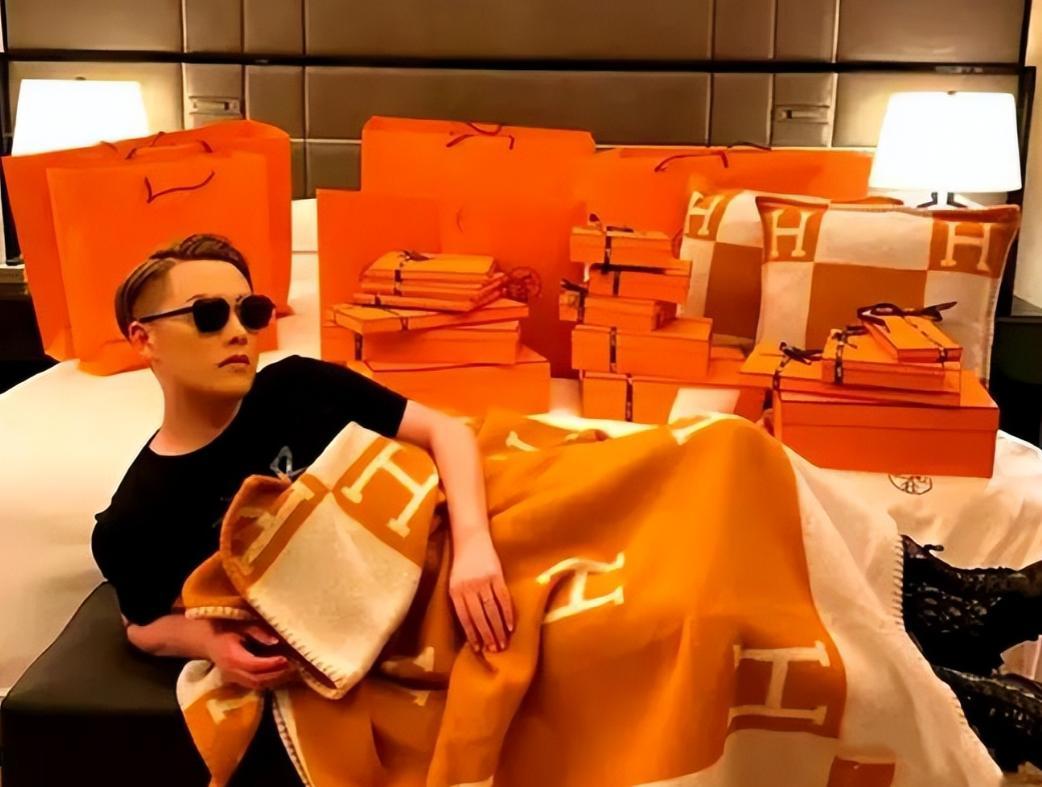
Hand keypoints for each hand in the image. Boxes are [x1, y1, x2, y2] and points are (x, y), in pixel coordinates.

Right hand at [203, 621, 295, 690]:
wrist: (210, 641)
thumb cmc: (228, 629)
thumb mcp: (243, 626)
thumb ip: (258, 633)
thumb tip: (275, 642)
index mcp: (231, 656)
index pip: (253, 665)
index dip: (270, 664)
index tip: (285, 659)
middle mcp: (230, 671)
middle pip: (256, 679)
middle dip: (276, 675)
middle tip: (293, 667)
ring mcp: (232, 678)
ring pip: (256, 685)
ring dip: (274, 680)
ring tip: (290, 671)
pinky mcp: (236, 682)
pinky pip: (254, 685)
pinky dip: (268, 681)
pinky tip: (280, 674)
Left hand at [449, 532, 514, 652]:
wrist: (470, 539)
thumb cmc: (461, 565)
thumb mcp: (454, 583)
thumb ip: (461, 602)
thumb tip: (471, 627)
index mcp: (455, 592)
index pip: (464, 618)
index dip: (472, 635)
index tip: (478, 649)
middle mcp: (469, 588)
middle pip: (479, 617)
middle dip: (487, 635)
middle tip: (494, 650)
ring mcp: (483, 582)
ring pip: (492, 610)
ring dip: (498, 629)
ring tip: (503, 643)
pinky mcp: (496, 575)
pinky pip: (503, 598)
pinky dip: (507, 613)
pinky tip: (510, 626)